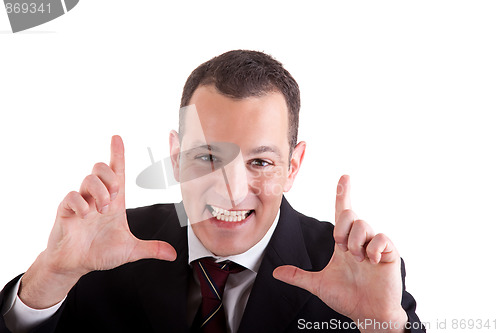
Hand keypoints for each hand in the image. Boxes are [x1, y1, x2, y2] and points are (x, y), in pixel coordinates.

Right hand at [19, 136, 176, 308]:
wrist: (76, 265)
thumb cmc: (100, 252)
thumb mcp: (130, 250)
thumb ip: (151, 249)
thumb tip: (173, 254)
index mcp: (114, 201)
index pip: (117, 171)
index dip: (117, 154)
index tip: (117, 138)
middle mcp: (97, 197)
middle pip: (101, 168)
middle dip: (110, 178)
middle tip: (114, 198)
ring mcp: (80, 202)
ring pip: (88, 179)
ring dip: (99, 193)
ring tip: (101, 211)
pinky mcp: (65, 210)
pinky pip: (71, 196)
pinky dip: (80, 204)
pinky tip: (84, 216)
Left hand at [273, 175, 407, 331]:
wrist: (367, 315)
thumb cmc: (348, 297)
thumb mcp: (318, 285)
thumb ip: (298, 276)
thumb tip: (276, 272)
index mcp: (344, 242)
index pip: (343, 212)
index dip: (343, 194)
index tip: (344, 177)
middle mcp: (359, 239)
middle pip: (350, 214)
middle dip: (340, 230)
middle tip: (341, 249)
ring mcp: (375, 245)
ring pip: (363, 224)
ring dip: (355, 243)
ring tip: (358, 260)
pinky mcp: (389, 252)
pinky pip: (381, 237)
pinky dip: (372, 249)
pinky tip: (371, 261)